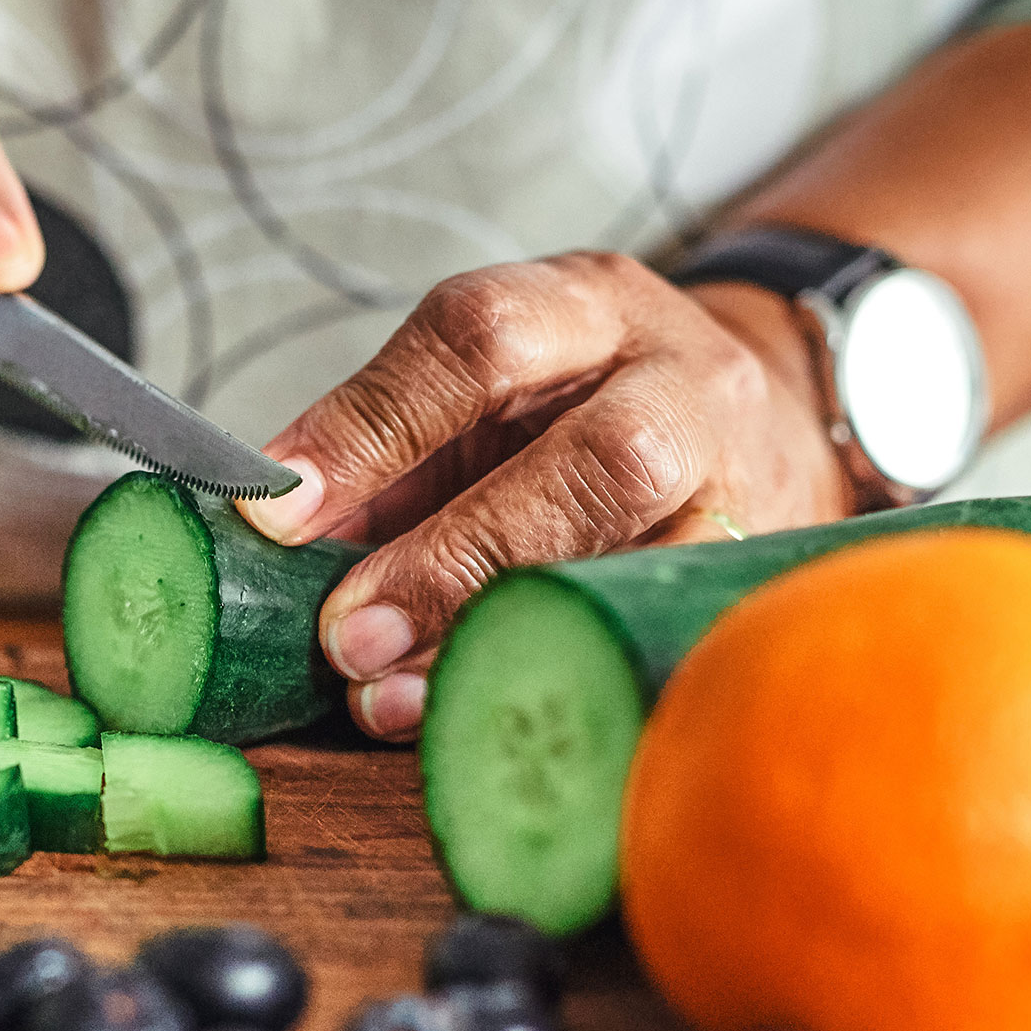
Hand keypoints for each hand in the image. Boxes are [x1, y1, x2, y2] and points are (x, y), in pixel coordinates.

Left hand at [237, 254, 851, 740]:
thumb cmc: (579, 418)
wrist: (759, 426)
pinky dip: (553, 687)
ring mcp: (740, 487)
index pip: (478, 338)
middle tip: (347, 635)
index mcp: (588, 308)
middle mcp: (682, 383)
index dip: (371, 427)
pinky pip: (651, 644)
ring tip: (389, 699)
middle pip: (595, 458)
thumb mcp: (485, 401)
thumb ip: (384, 463)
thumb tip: (271, 544)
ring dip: (497, 639)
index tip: (279, 512)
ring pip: (639, 562)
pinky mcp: (753, 581)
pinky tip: (478, 722)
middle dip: (454, 556)